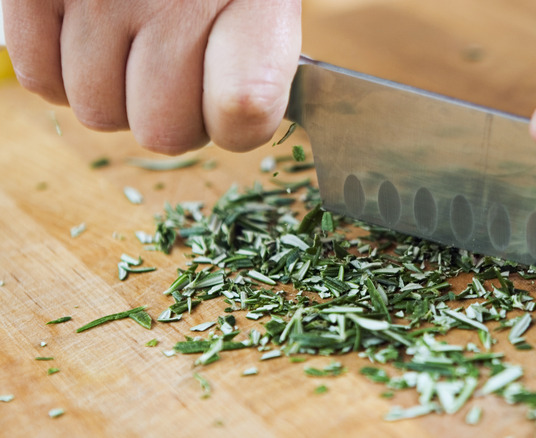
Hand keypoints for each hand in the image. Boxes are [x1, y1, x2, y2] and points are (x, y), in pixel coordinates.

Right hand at [2, 0, 300, 153]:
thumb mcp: (262, 1)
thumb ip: (259, 65)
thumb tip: (233, 122)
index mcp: (252, 1)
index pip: (243, 112)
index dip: (235, 125)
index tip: (230, 101)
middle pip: (164, 132)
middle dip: (172, 114)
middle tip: (177, 65)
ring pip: (99, 112)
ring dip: (116, 93)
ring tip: (132, 38)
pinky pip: (41, 79)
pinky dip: (63, 71)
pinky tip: (92, 34)